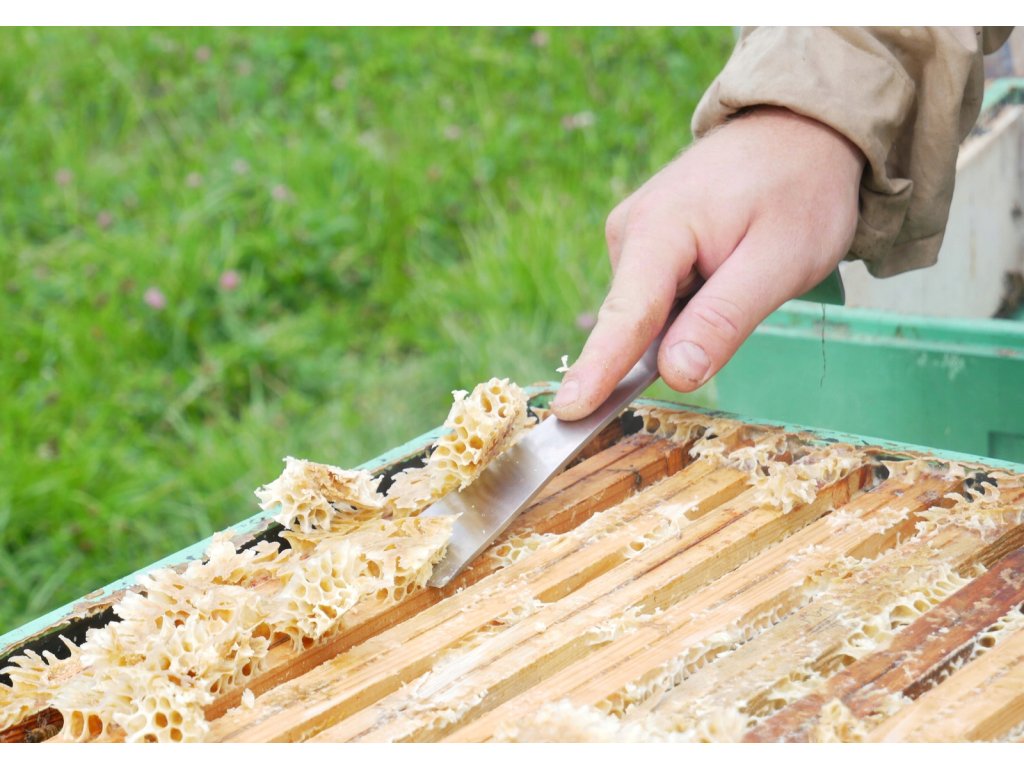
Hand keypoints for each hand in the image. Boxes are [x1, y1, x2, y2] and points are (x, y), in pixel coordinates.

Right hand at [551, 106, 865, 420]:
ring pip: (648, 314)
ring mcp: (633, 237)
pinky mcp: (644, 245)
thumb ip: (725, 318)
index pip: (626, 315)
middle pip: (635, 321)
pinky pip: (656, 298)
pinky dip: (686, 306)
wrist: (798, 131)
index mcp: (660, 230)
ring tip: (746, 271)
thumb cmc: (798, 191)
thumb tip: (675, 375)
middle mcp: (631, 232)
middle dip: (672, 343)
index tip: (568, 412)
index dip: (599, 369)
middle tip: (744, 299)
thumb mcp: (781, 261)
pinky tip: (724, 273)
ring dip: (689, 320)